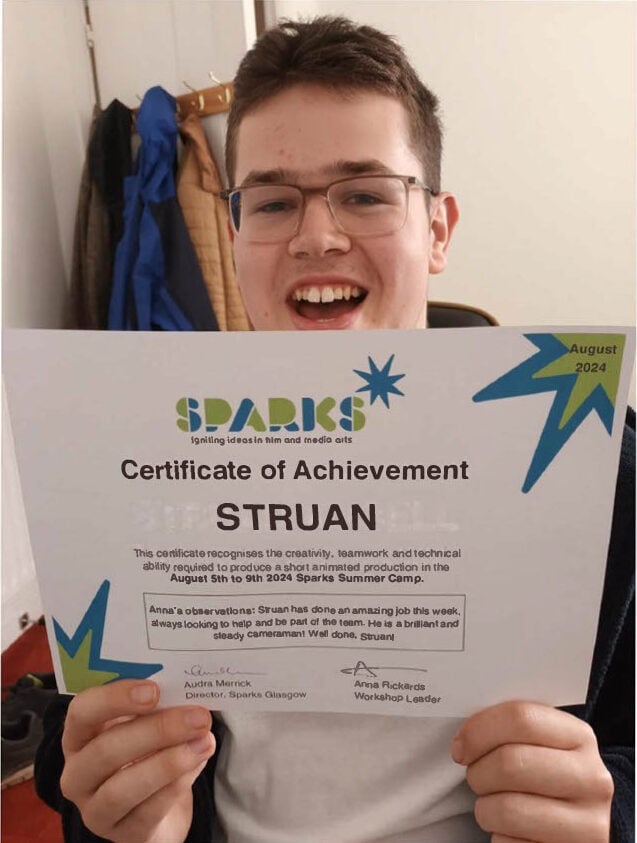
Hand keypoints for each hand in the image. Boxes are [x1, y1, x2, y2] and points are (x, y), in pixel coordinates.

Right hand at [60, 680, 215, 842]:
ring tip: (203, 743)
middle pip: (106, 750)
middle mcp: (77, 773)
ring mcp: (94, 809)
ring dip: (169, 763)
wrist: (157, 805)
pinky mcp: (121, 834)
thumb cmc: (147, 751)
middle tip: (198, 717)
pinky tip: (197, 765)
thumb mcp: (145, 723)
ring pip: (122, 788)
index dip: (114, 699)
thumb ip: (158, 706)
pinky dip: (176, 786)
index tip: (153, 690)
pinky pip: (147, 812)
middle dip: (157, 730)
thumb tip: (188, 692)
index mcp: (79, 735)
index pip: (81, 712)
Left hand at [452, 701, 613, 842]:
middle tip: (477, 778)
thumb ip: (512, 729)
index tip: (461, 747)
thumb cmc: (547, 776)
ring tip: (493, 805)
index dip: (479, 731)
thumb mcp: (542, 744)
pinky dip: (500, 838)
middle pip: (510, 763)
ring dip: (485, 809)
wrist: (578, 824)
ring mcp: (587, 823)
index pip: (521, 718)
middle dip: (478, 772)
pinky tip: (511, 830)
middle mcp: (591, 778)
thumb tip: (465, 736)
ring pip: (507, 809)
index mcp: (580, 737)